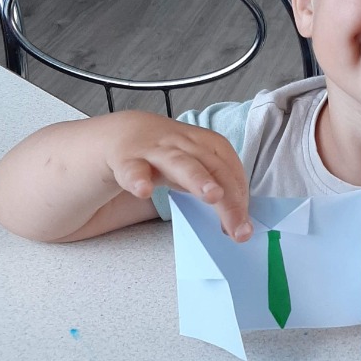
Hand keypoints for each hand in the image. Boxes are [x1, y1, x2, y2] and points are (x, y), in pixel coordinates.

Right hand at [103, 111, 251, 240]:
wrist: (116, 134)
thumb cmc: (161, 156)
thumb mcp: (191, 165)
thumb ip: (210, 186)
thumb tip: (235, 221)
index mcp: (201, 144)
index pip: (228, 164)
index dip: (239, 192)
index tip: (243, 222)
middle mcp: (181, 144)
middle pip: (212, 167)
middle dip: (230, 197)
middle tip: (239, 226)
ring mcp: (153, 150)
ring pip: (179, 162)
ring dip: (198, 178)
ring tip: (213, 196)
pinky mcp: (125, 160)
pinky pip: (132, 169)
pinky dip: (138, 178)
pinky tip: (143, 191)